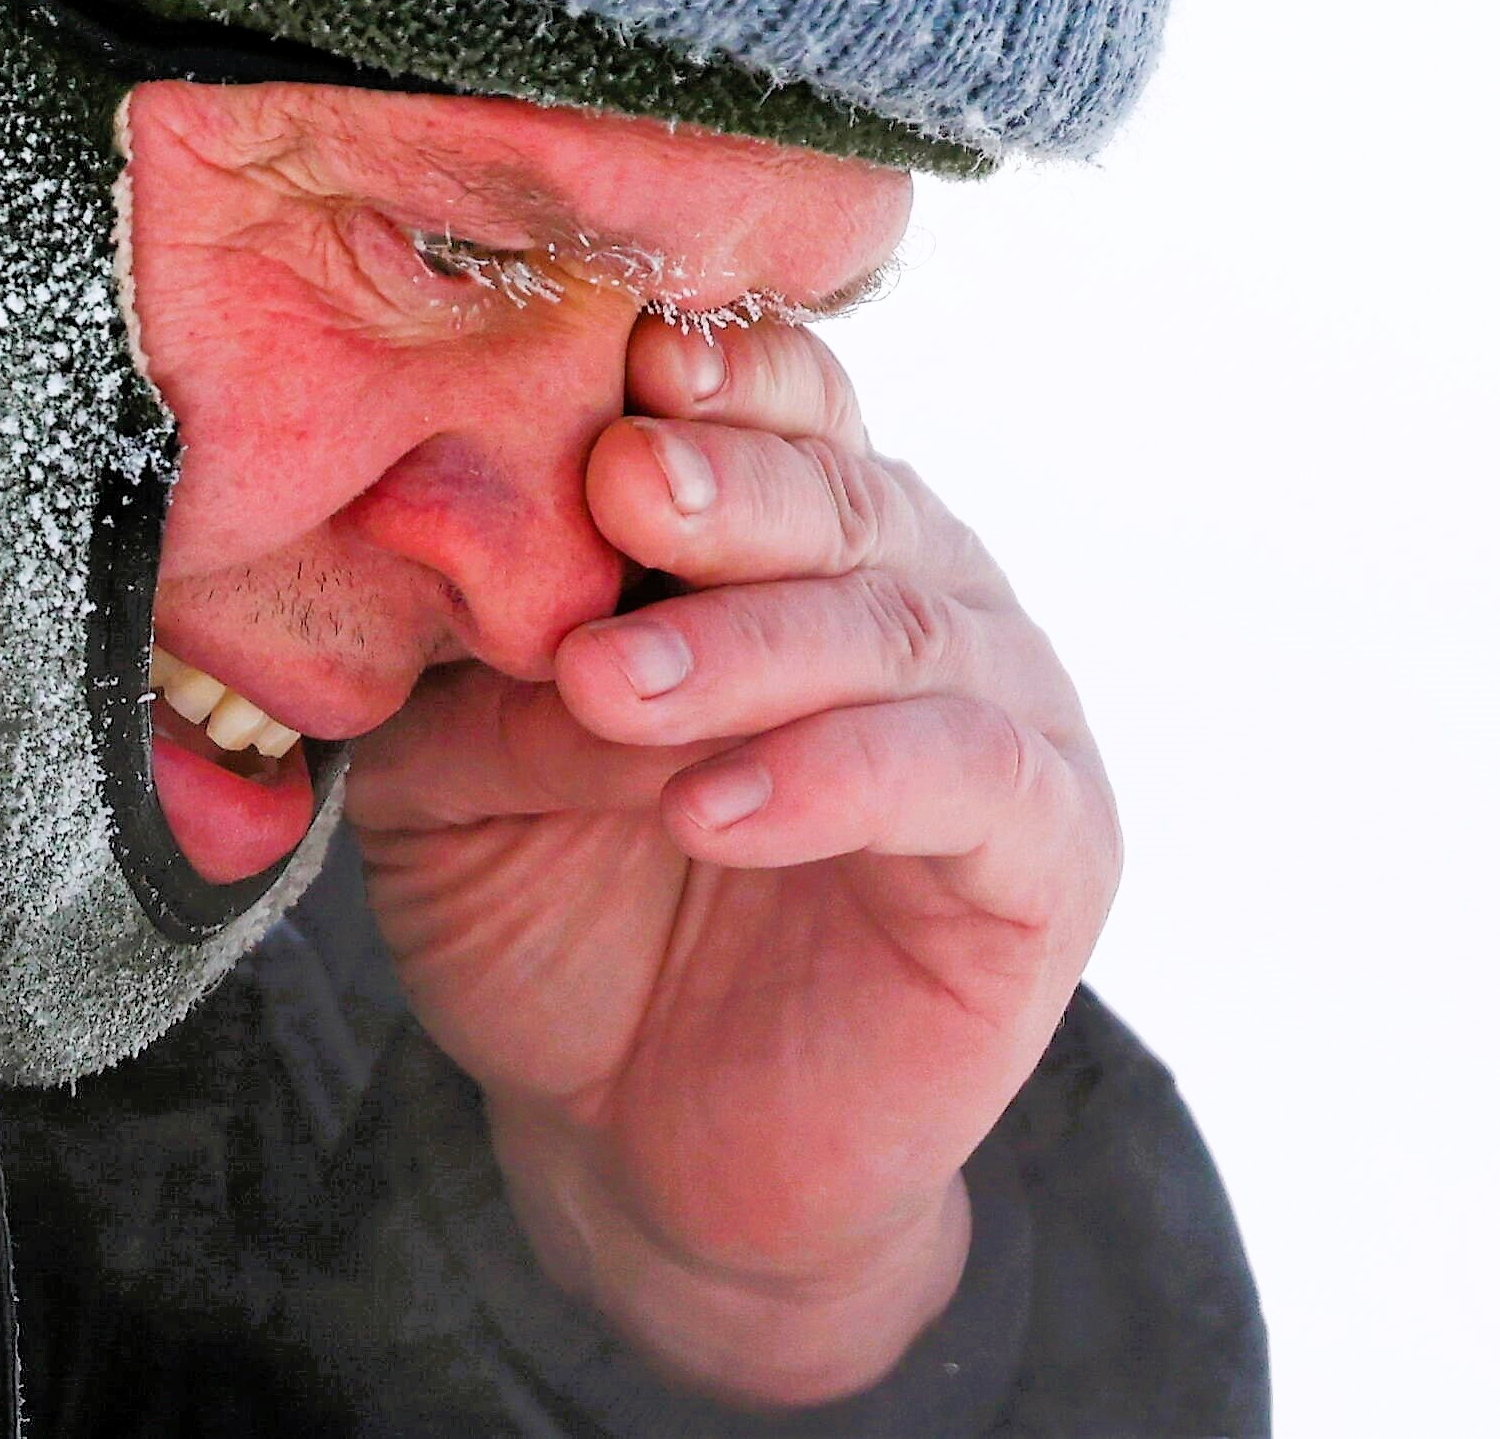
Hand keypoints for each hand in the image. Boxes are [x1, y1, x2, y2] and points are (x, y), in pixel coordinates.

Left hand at [345, 315, 1118, 1407]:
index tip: (623, 361)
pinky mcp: (1041, 853)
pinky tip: (710, 811)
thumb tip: (459, 551)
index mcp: (781, 540)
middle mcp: (904, 595)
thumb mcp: (459, 775)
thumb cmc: (552, 913)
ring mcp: (990, 713)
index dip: (719, 370)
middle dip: (726, 486)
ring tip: (611, 686)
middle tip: (620, 488)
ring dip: (746, 646)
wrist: (637, 1138)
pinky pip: (958, 779)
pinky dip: (830, 779)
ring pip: (893, 628)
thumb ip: (468, 665)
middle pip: (841, 492)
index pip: (779, 406)